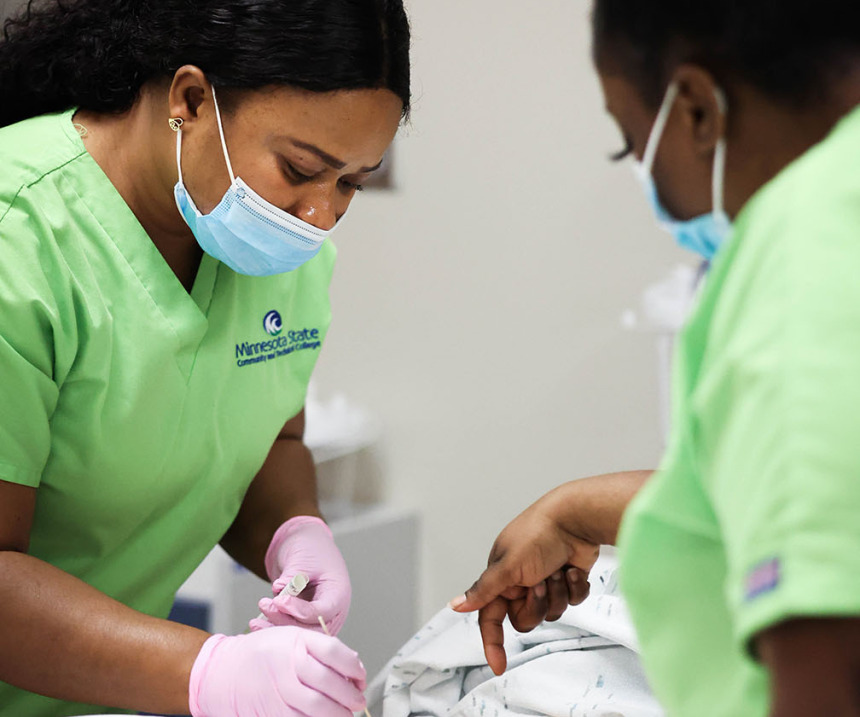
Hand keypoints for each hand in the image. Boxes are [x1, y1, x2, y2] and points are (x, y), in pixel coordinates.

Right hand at [188, 627, 365, 716]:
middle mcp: (287, 663)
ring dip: (338, 714)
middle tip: (358, 700)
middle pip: (330, 682)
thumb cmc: (264, 653)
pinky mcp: (272, 710)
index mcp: (296, 640)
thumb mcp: (291, 636)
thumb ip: (320, 648)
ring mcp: (279, 689)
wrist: (225, 671)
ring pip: (318, 708)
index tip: (360, 676)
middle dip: (350, 695)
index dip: (354, 666)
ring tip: (345, 713)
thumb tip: (353, 668)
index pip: (334, 651)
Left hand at [250, 516, 350, 634]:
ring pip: (299, 633)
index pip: (323, 611)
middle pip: (311, 628)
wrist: (306, 544)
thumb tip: (279, 592)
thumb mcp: (303, 560)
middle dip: (286, 621)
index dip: (300, 610)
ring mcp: (316, 618)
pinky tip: (258, 623)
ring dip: (277, 626)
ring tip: (257, 615)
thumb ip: (292, 578)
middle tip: (266, 605)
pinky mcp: (302, 620)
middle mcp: (331, 611)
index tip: (280, 600)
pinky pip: (289, 630)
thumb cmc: (311, 548)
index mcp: (338, 594)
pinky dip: (274, 627)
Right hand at [449, 492, 599, 675]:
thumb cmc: (538, 534)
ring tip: (557, 570)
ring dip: (557, 593)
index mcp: (502, 577)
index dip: (492, 642)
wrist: (576, 518)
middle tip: (540, 583)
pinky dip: (574, 587)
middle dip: (537, 604)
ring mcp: (546, 580)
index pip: (491, 616)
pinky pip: (572, 601)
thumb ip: (483, 590)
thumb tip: (455, 605)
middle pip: (526, 618)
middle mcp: (522, 580)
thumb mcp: (507, 566)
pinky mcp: (568, 579)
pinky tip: (572, 569)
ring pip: (552, 612)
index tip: (498, 666)